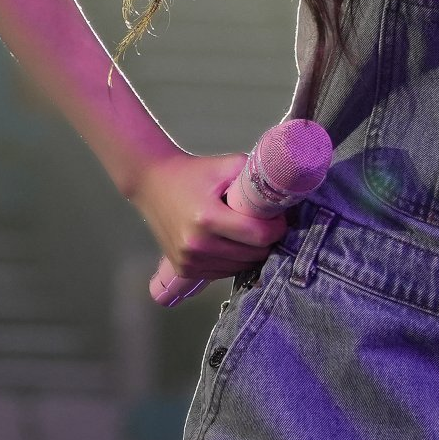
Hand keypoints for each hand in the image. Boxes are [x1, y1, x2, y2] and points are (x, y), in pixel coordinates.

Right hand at [131, 150, 291, 306]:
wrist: (152, 183)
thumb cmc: (194, 173)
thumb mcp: (227, 166)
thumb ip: (256, 179)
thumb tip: (285, 196)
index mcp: (207, 218)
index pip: (259, 236)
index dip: (277, 227)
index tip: (278, 217)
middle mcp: (197, 245)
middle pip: (253, 255)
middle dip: (267, 241)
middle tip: (266, 224)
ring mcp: (189, 262)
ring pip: (240, 268)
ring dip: (251, 254)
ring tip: (247, 233)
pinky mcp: (185, 271)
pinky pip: (223, 273)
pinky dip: (234, 261)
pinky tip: (230, 243)